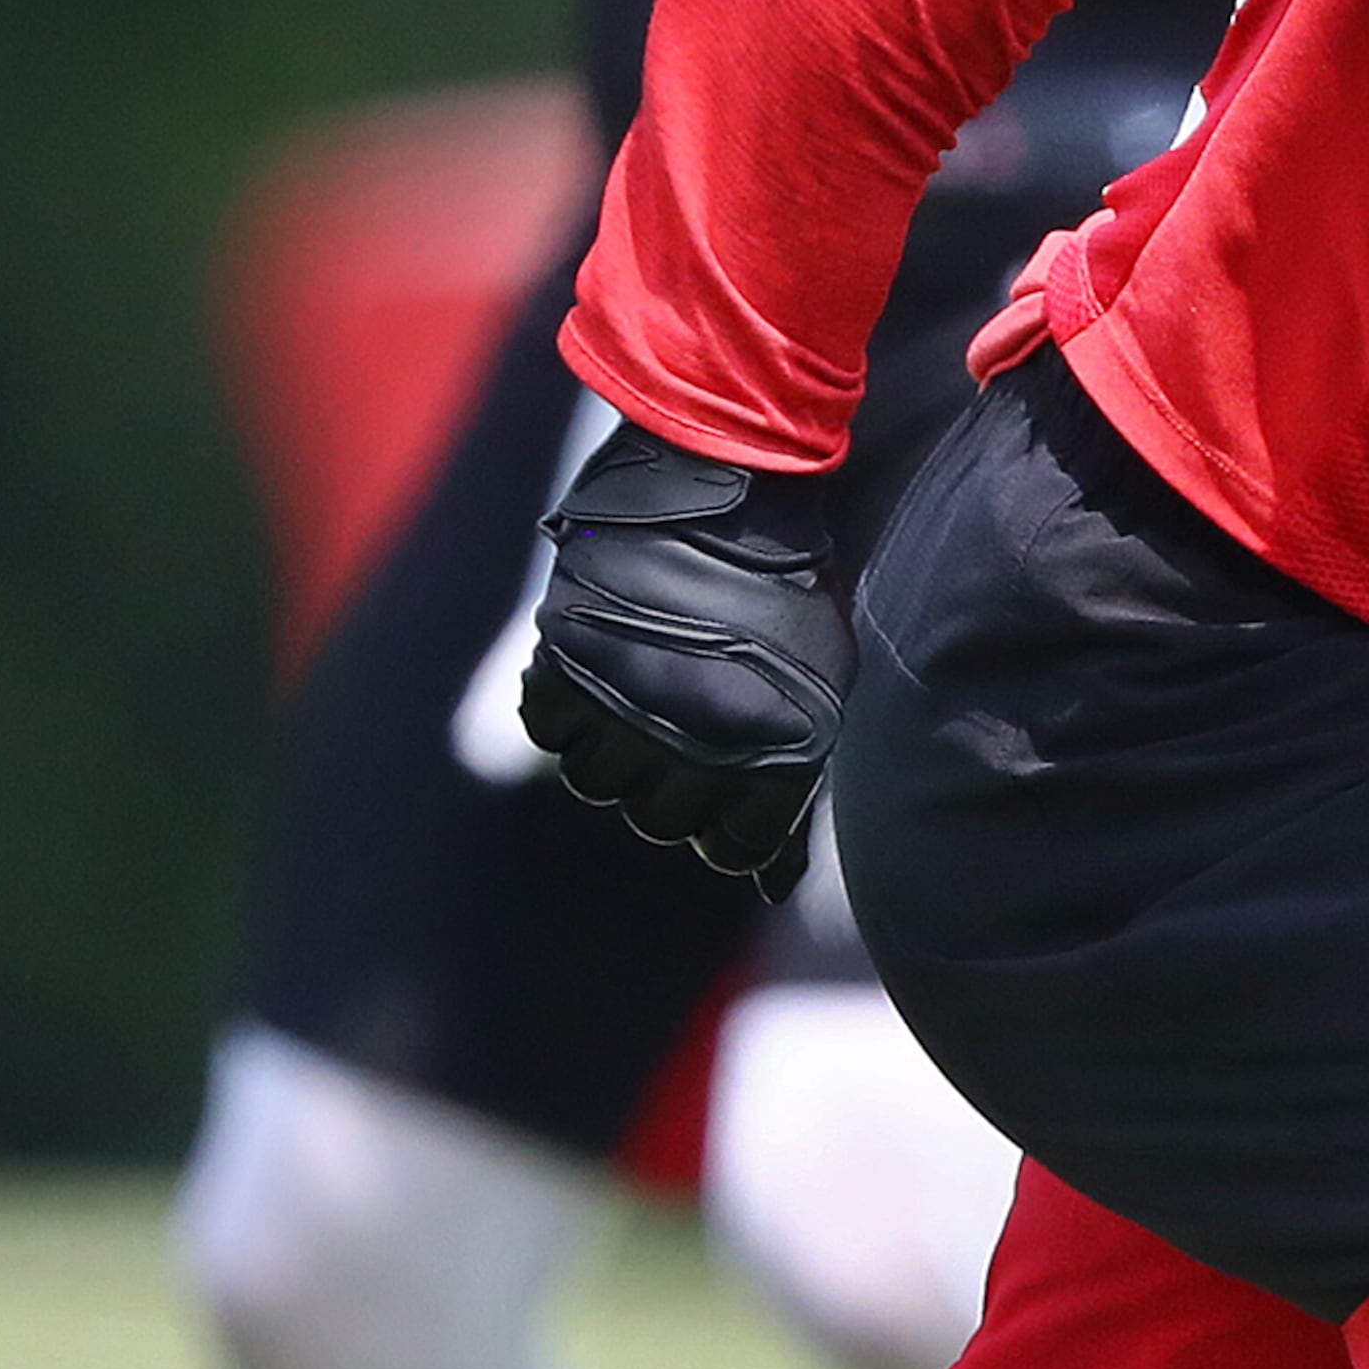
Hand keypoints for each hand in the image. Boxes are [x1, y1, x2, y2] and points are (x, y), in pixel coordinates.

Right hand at [521, 420, 853, 892]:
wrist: (730, 484)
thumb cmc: (786, 588)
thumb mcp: (820, 687)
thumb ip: (793, 784)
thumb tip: (772, 884)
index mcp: (773, 754)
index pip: (730, 850)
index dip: (727, 823)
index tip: (725, 782)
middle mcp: (697, 743)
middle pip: (658, 823)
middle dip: (671, 784)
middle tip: (681, 722)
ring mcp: (626, 704)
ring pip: (596, 784)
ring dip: (615, 747)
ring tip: (641, 689)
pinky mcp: (567, 662)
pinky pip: (549, 731)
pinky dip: (566, 709)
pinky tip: (600, 668)